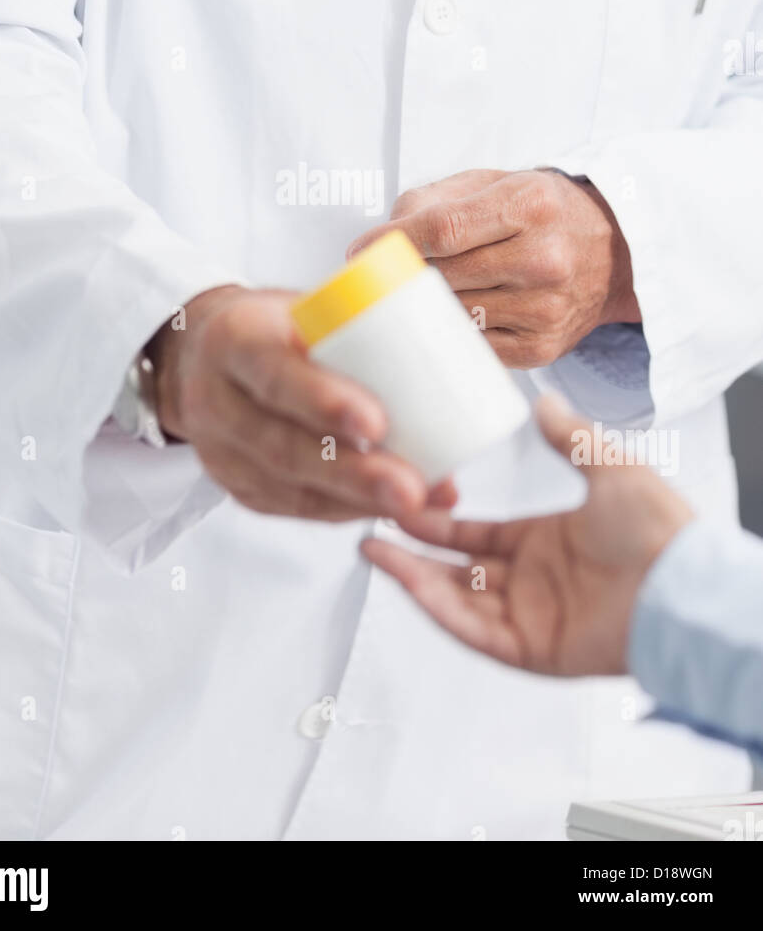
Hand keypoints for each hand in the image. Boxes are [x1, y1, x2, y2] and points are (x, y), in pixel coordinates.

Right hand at [149, 285, 456, 522]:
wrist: (201, 352)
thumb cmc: (273, 326)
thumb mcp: (303, 307)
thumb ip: (360, 329)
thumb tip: (456, 360)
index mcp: (234, 339)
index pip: (274, 373)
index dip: (323, 401)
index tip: (376, 423)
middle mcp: (216, 400)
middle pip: (283, 446)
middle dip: (353, 473)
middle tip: (410, 487)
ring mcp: (221, 451)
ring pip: (290, 487)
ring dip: (357, 501)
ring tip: (414, 504)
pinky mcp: (237, 485)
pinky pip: (294, 507)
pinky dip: (344, 510)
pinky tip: (383, 510)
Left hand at [348, 168, 639, 368]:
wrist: (613, 252)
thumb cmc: (541, 213)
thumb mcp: (495, 182)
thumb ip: (434, 200)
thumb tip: (382, 240)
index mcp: (530, 204)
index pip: (442, 229)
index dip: (392, 242)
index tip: (360, 250)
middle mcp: (544, 258)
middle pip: (443, 275)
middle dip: (404, 276)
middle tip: (381, 276)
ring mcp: (546, 309)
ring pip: (453, 314)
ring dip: (423, 308)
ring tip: (413, 295)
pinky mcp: (542, 349)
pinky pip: (473, 346)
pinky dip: (450, 334)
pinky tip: (442, 320)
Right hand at [361, 396, 692, 675]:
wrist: (681, 584)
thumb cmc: (658, 530)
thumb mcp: (609, 466)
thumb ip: (569, 437)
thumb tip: (545, 402)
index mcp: (544, 542)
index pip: (475, 534)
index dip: (437, 520)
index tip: (402, 498)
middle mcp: (530, 581)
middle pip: (455, 568)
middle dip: (410, 548)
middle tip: (369, 523)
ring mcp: (528, 616)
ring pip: (455, 599)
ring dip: (411, 576)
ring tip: (370, 550)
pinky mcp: (530, 649)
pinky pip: (473, 630)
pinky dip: (437, 607)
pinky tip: (408, 581)